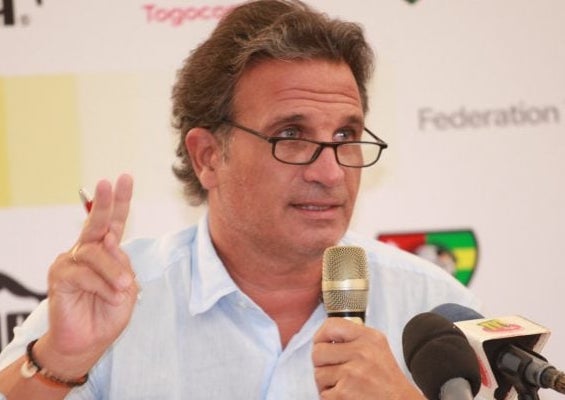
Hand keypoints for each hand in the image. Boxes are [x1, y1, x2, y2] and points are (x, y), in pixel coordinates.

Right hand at [36, 174, 136, 378]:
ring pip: (96, 253)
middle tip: (108, 183)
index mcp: (107, 251)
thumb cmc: (108, 312)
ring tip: (123, 287)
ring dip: (114, 271)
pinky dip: (102, 285)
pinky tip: (110, 295)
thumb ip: (122, 263)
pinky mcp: (60, 276)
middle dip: (104, 202)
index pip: (115, 222)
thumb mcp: (127, 288)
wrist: (88, 342)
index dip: (120, 201)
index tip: (125, 178)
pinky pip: (84, 273)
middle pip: (97, 222)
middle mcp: (87, 250)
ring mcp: (71, 261)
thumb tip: (111, 240)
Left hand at [312, 318, 423, 399]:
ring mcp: (352, 374)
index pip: (331, 325)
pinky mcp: (344, 394)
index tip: (323, 345)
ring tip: (346, 386)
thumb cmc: (387, 381)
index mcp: (369, 337)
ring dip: (328, 384)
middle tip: (337, 372)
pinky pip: (323, 393)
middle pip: (318, 352)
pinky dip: (332, 398)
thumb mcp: (378, 349)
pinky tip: (348, 397)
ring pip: (318, 374)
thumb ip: (354, 339)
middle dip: (323, 365)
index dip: (321, 337)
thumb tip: (323, 338)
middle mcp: (361, 353)